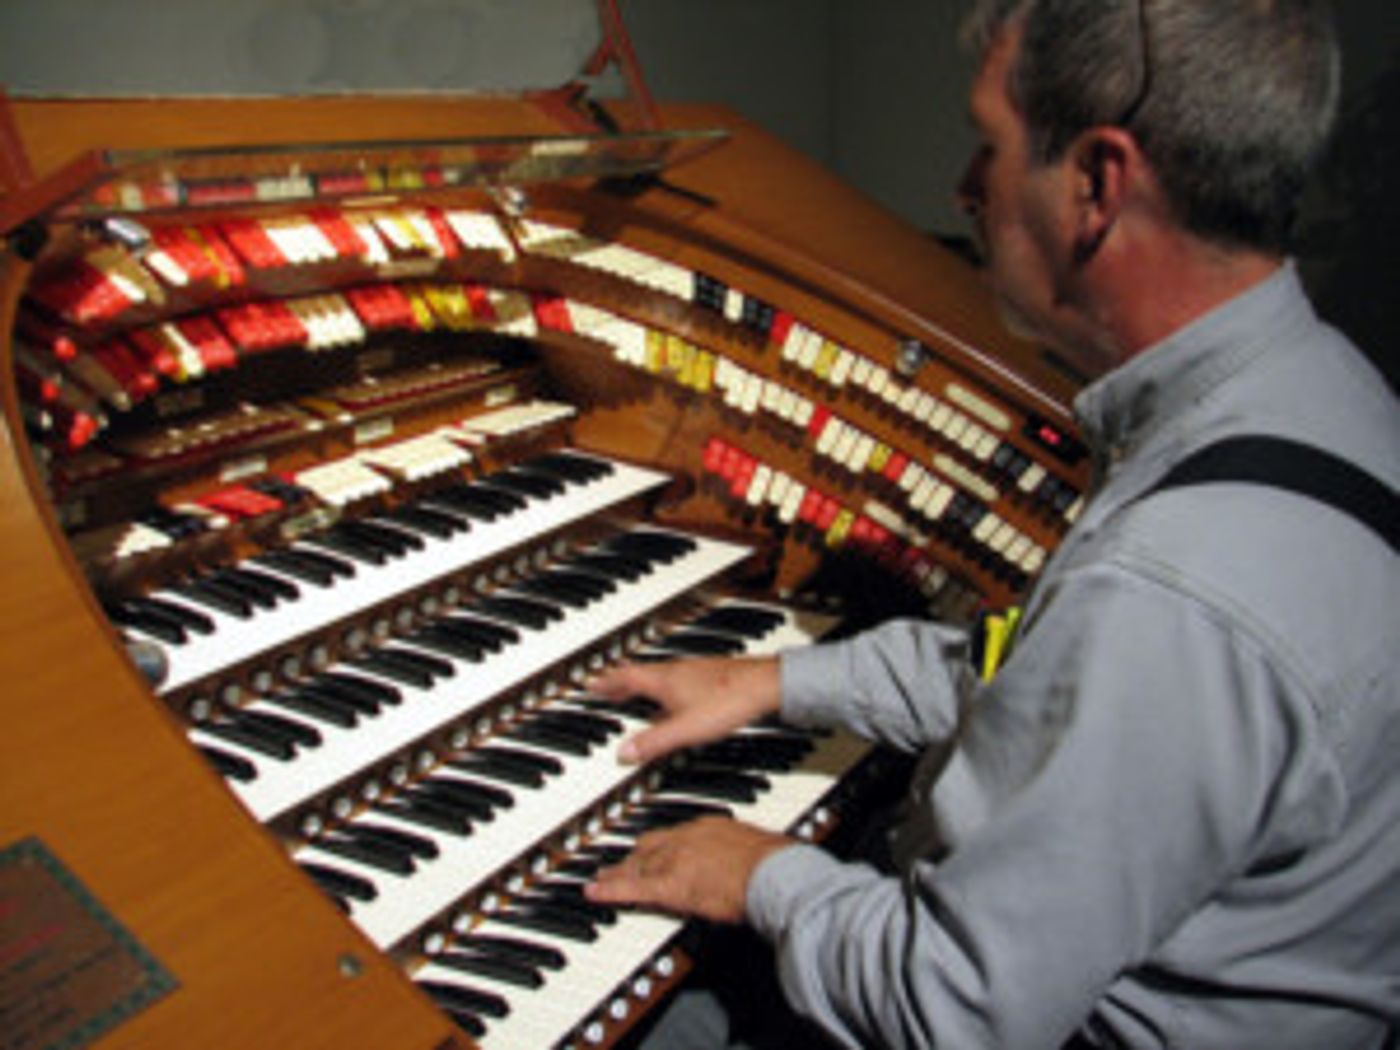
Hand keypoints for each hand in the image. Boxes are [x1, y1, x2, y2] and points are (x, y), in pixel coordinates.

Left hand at [585, 816, 791, 922]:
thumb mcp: (755, 847)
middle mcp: (686, 837)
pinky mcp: (670, 885)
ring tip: (601, 878)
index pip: (672, 835)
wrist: (775, 873)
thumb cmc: (775, 864)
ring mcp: (675, 860)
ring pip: (636, 865)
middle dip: (631, 857)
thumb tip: (746, 862)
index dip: (657, 845)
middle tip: (616, 863)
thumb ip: (741, 851)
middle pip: (649, 846)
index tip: (649, 850)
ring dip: (617, 872)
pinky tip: (593, 892)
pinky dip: (609, 890)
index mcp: (708, 826)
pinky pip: (631, 888)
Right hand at [588, 655, 781, 764]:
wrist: (766, 685)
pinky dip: (665, 688)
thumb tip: (624, 752)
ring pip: (659, 675)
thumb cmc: (729, 701)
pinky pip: (677, 679)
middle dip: (620, 682)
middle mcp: (676, 671)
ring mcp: (694, 672)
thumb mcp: (685, 730)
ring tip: (635, 692)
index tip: (590, 683)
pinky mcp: (710, 677)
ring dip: (642, 684)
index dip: (606, 682)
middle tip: (607, 687)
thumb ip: (653, 742)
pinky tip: (675, 700)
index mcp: (664, 681)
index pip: (625, 678)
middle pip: (639, 674)